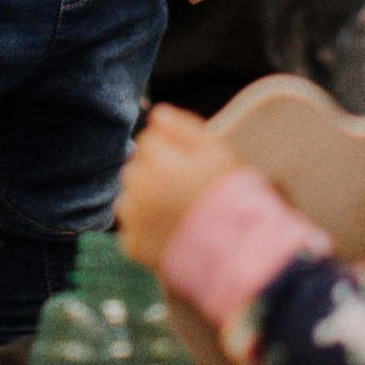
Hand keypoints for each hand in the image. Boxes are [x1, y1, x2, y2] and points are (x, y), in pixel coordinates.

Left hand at [118, 105, 241, 270]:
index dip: (172, 149)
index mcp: (157, 162)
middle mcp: (137, 189)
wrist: (235, 250)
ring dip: (145, 198)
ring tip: (177, 210)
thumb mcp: (215, 150)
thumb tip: (156, 114)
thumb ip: (182, 126)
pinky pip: (132, 228)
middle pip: (136, 167)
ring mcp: (133, 220)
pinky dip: (145, 228)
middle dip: (154, 172)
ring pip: (129, 197)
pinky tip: (170, 231)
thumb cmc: (229, 194)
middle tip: (185, 187)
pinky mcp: (133, 247)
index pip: (149, 140)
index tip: (192, 165)